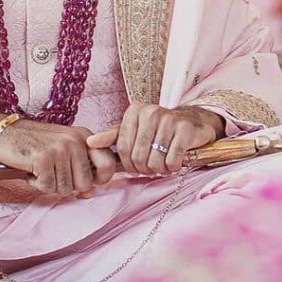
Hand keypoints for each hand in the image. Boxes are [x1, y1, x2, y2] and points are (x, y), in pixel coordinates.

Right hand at [0, 113, 117, 197]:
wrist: (3, 132)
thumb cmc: (34, 142)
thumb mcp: (63, 148)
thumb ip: (80, 167)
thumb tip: (90, 192)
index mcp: (84, 135)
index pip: (108, 163)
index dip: (100, 179)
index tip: (86, 181)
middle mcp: (75, 140)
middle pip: (85, 183)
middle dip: (68, 186)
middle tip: (53, 174)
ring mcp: (60, 149)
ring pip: (65, 188)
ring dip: (50, 185)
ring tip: (40, 169)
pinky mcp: (43, 159)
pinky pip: (48, 187)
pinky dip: (37, 184)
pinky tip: (31, 171)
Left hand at [87, 104, 225, 175]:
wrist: (192, 122)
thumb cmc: (158, 130)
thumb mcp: (134, 130)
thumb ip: (112, 136)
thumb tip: (89, 142)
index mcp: (135, 111)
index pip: (123, 149)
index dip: (129, 164)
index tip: (137, 164)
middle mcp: (151, 111)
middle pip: (138, 157)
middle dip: (145, 168)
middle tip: (153, 166)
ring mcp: (170, 119)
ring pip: (155, 161)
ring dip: (160, 169)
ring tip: (164, 163)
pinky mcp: (186, 129)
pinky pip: (172, 161)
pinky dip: (173, 167)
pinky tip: (175, 161)